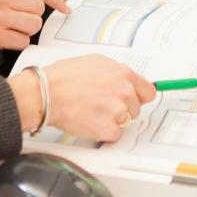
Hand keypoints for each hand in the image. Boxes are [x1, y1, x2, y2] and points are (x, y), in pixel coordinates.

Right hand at [0, 0, 70, 65]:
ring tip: (7, 35)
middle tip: (15, 27)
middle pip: (38, 9)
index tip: (65, 9)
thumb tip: (43, 3)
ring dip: (25, 34)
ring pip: (33, 26)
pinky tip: (1, 44)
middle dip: (32, 21)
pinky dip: (16, 46)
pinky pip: (22, 42)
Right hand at [34, 55, 155, 141]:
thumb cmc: (63, 77)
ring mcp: (118, 111)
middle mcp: (124, 91)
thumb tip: (123, 79)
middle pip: (135, 108)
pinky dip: (103, 131)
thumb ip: (114, 72)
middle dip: (121, 108)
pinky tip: (89, 120)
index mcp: (123, 73)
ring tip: (91, 110)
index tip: (136, 100)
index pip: (148, 91)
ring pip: (124, 121)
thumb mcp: (94, 62)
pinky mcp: (109, 128)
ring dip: (111, 119)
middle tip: (101, 105)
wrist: (48, 93)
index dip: (140, 97)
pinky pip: (113, 134)